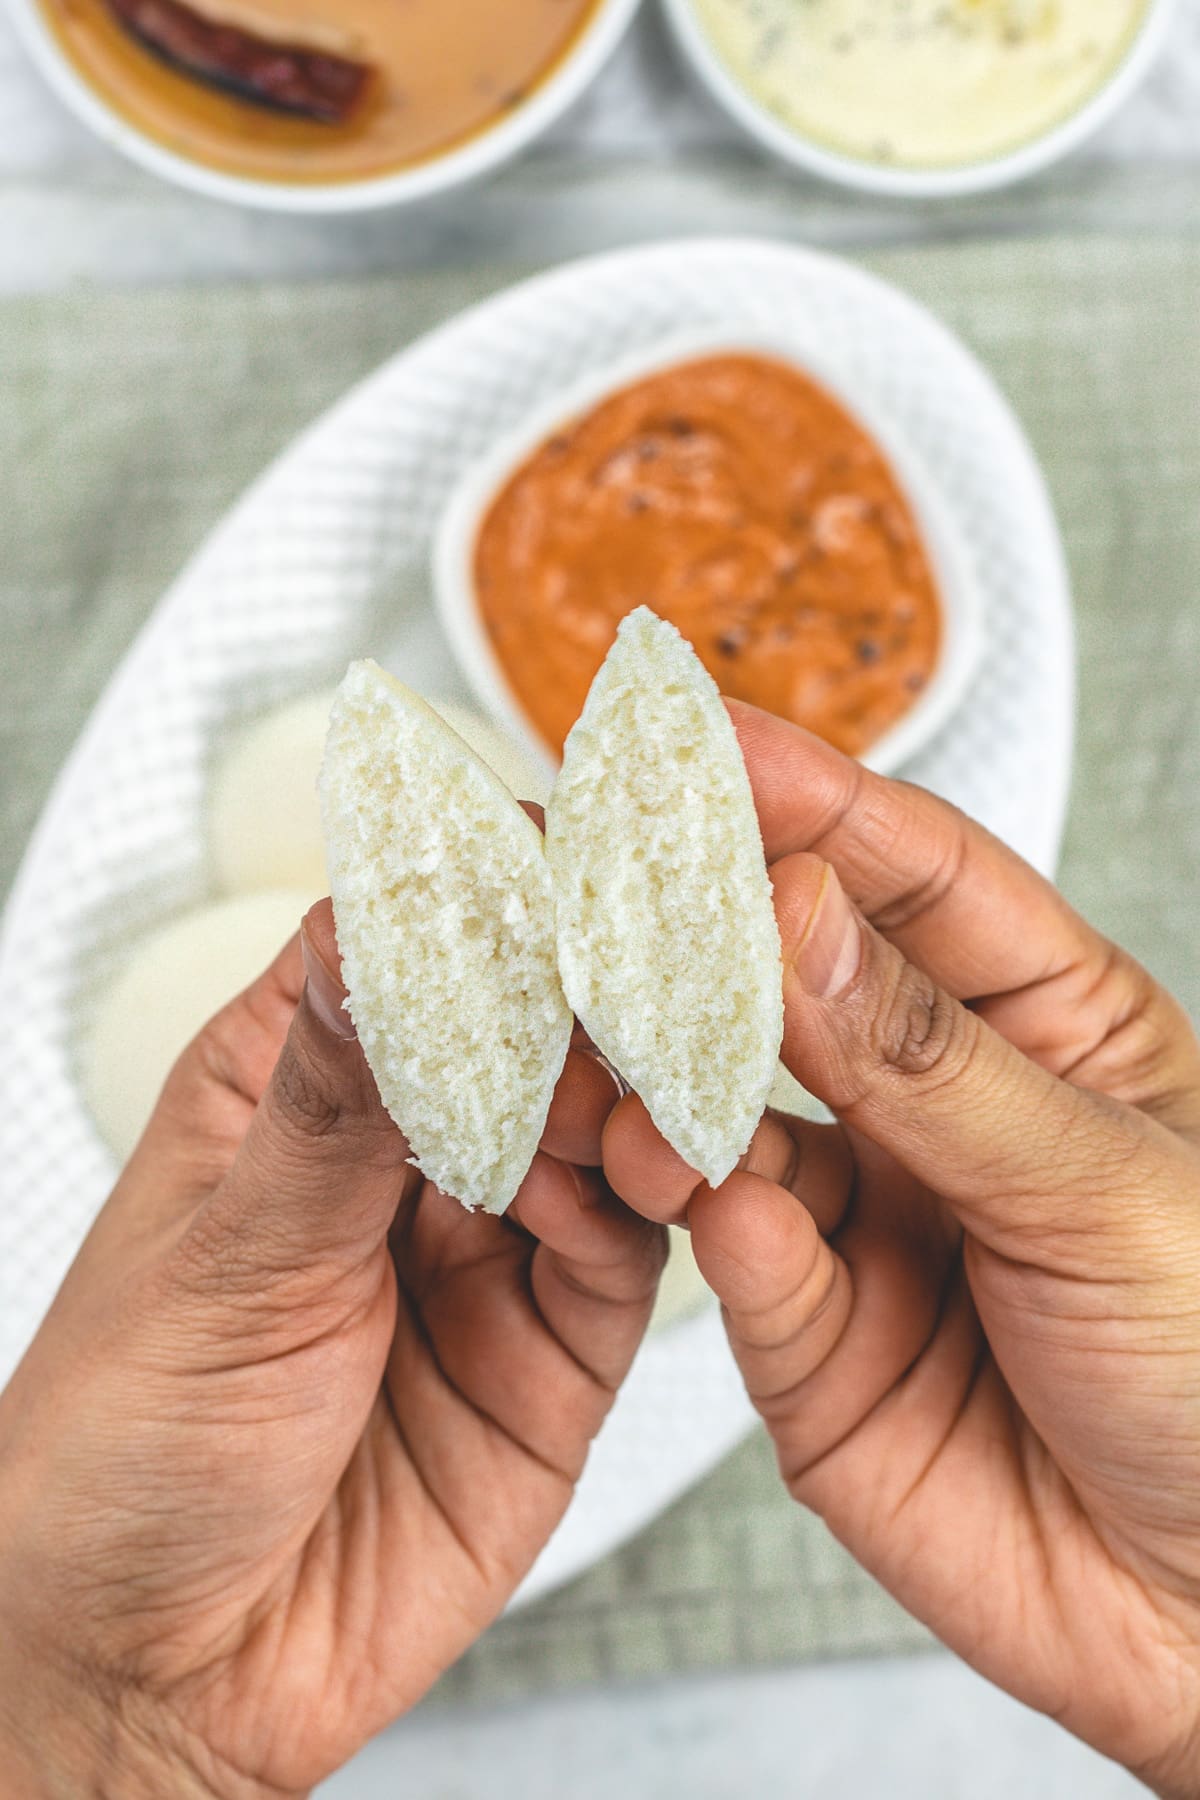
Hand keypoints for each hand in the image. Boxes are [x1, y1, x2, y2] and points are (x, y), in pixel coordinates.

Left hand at [0, 901, 661, 1798]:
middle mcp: (404, 1153)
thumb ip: (340, 1106)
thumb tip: (390, 928)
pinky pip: (635, 1253)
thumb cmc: (122, 1452)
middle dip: (584, 993)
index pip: (406, 942)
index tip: (568, 849)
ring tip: (622, 1102)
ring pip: (601, 1129)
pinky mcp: (556, 1349)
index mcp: (293, 1084)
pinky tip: (632, 1194)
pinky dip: (652, 1214)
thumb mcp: (226, 1259)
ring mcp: (488, 1247)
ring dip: (625, 1104)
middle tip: (638, 962)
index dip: (489, 889)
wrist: (157, 1678)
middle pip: (528, 1024)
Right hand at [604, 701, 1199, 1798]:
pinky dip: (712, 1227)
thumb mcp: (1104, 1184)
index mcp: (1045, 1023)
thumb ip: (928, 1058)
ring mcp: (864, 1217)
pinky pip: (735, 1258)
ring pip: (730, 1115)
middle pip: (791, 980)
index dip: (806, 800)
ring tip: (646, 1081)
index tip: (700, 747)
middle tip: (600, 886)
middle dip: (696, 931)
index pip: (910, 875)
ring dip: (676, 1089)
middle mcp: (935, 1105)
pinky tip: (717, 1212)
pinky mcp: (807, 1334)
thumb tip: (786, 909)